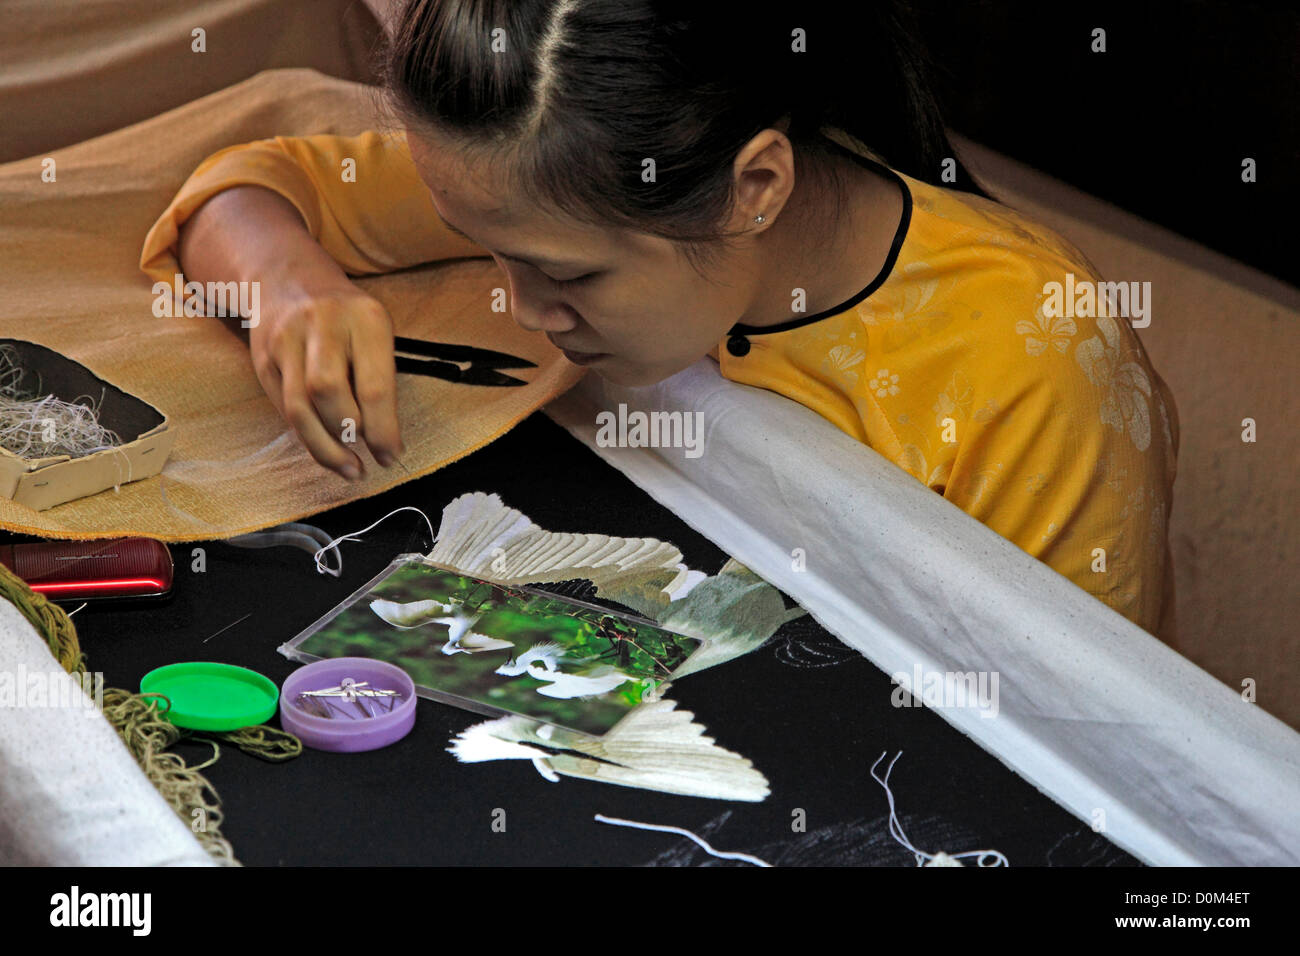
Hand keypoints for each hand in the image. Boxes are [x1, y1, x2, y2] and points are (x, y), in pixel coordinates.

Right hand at [250, 283, 402, 478]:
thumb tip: (385, 441)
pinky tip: (327, 451)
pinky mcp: (263, 359)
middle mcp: (322, 324)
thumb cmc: (345, 317)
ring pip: (299, 407)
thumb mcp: (374, 330)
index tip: (392, 455)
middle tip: (370, 459)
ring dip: (326, 448)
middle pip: (329, 392)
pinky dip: (308, 437)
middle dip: (351, 434)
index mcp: (364, 317)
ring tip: (351, 469)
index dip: (383, 429)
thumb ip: (379, 377)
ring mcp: (286, 340)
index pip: (373, 384)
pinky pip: (284, 408)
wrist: (287, 279)